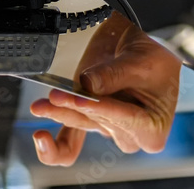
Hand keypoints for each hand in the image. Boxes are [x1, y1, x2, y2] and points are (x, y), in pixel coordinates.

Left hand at [29, 15, 181, 165]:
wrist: (138, 49)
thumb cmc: (152, 59)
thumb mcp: (140, 60)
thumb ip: (113, 74)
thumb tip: (87, 83)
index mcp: (153, 126)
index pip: (126, 118)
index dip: (101, 108)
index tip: (81, 99)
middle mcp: (130, 134)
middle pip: (99, 121)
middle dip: (76, 107)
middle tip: (57, 94)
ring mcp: (107, 128)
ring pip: (80, 124)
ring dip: (58, 114)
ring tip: (40, 106)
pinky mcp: (88, 121)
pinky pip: (71, 141)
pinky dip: (55, 144)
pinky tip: (41, 137)